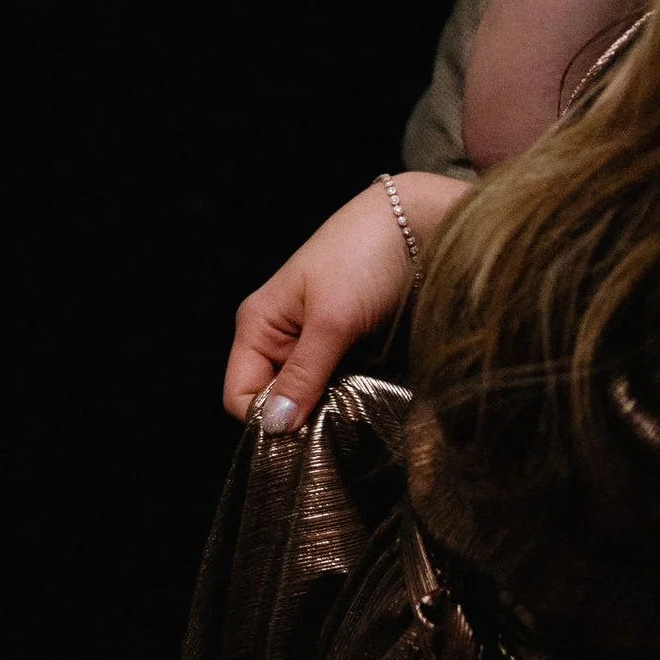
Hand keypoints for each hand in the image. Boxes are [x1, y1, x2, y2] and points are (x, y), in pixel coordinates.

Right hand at [223, 173, 447, 428]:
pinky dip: (353, 400)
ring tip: (361, 408)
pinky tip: (373, 397)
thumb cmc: (363, 258)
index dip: (266, 420)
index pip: (240, 396)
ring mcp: (315, 346)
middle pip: (275, 403)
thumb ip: (302, 376)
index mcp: (258, 327)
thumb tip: (274, 428)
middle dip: (303, 420)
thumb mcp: (331, 321)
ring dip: (332, 412)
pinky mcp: (349, 351)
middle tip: (340, 423)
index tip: (306, 433)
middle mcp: (280, 340)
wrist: (418, 226)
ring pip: (309, 401)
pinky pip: (338, 391)